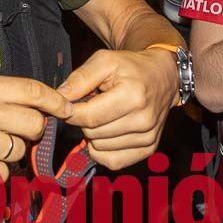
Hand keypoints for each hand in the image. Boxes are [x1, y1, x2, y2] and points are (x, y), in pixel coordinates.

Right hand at [0, 75, 72, 181]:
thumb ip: (4, 95)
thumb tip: (43, 105)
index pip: (33, 91)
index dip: (56, 101)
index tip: (67, 108)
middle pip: (34, 125)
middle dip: (31, 131)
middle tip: (14, 132)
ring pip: (19, 152)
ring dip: (9, 153)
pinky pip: (3, 174)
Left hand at [59, 49, 177, 170]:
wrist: (162, 77)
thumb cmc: (130, 67)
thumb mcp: (104, 61)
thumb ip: (80, 78)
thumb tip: (59, 97)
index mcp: (133, 96)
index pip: (89, 117)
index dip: (70, 112)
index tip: (66, 105)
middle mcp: (143, 120)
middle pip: (93, 134)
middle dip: (83, 120)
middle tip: (90, 105)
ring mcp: (148, 137)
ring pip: (100, 148)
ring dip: (93, 134)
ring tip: (102, 115)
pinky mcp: (148, 149)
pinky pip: (112, 161)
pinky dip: (102, 150)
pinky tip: (106, 132)